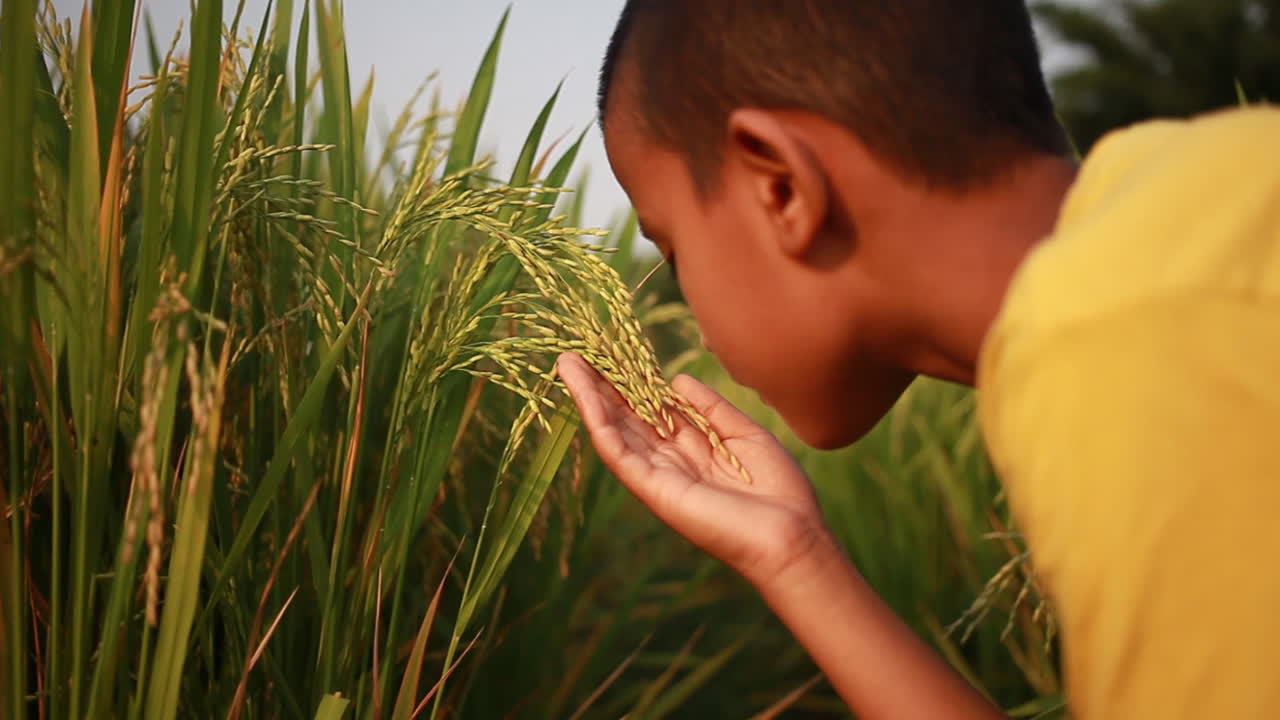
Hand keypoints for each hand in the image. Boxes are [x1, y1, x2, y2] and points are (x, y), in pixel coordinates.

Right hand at [557, 353, 834, 588]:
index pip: (652, 409)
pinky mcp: (653, 489)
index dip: (632, 381)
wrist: (791, 534)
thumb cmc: (778, 490)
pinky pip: (618, 452)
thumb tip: (676, 381)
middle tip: (574, 353)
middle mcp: (670, 460)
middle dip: (600, 385)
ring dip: (589, 397)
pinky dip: (599, 423)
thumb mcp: (745, 435)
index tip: (612, 352)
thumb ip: (711, 408)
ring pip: (614, 430)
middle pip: (626, 416)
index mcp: (693, 448)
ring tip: (568, 364)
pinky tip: (585, 396)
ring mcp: (658, 475)